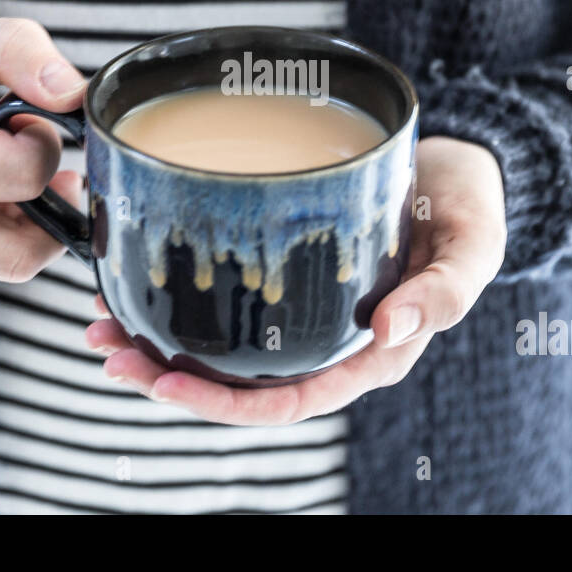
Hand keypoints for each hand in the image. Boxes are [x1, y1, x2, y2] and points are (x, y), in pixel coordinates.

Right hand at [0, 15, 85, 287]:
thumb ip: (23, 52)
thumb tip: (71, 96)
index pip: (21, 179)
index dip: (42, 147)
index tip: (25, 125)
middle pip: (22, 252)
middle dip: (48, 204)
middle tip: (33, 160)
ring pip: (10, 264)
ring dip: (26, 221)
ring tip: (0, 173)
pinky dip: (0, 234)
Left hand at [86, 135, 506, 423]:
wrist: (456, 168)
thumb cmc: (468, 208)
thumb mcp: (473, 244)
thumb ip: (444, 289)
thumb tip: (389, 330)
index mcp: (374, 353)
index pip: (293, 400)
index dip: (226, 403)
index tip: (164, 382)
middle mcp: (331, 345)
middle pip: (241, 385)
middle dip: (168, 378)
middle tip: (107, 352)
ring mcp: (305, 315)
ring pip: (223, 350)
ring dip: (158, 345)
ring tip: (98, 324)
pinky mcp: (286, 279)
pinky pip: (227, 305)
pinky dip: (176, 300)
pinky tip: (133, 283)